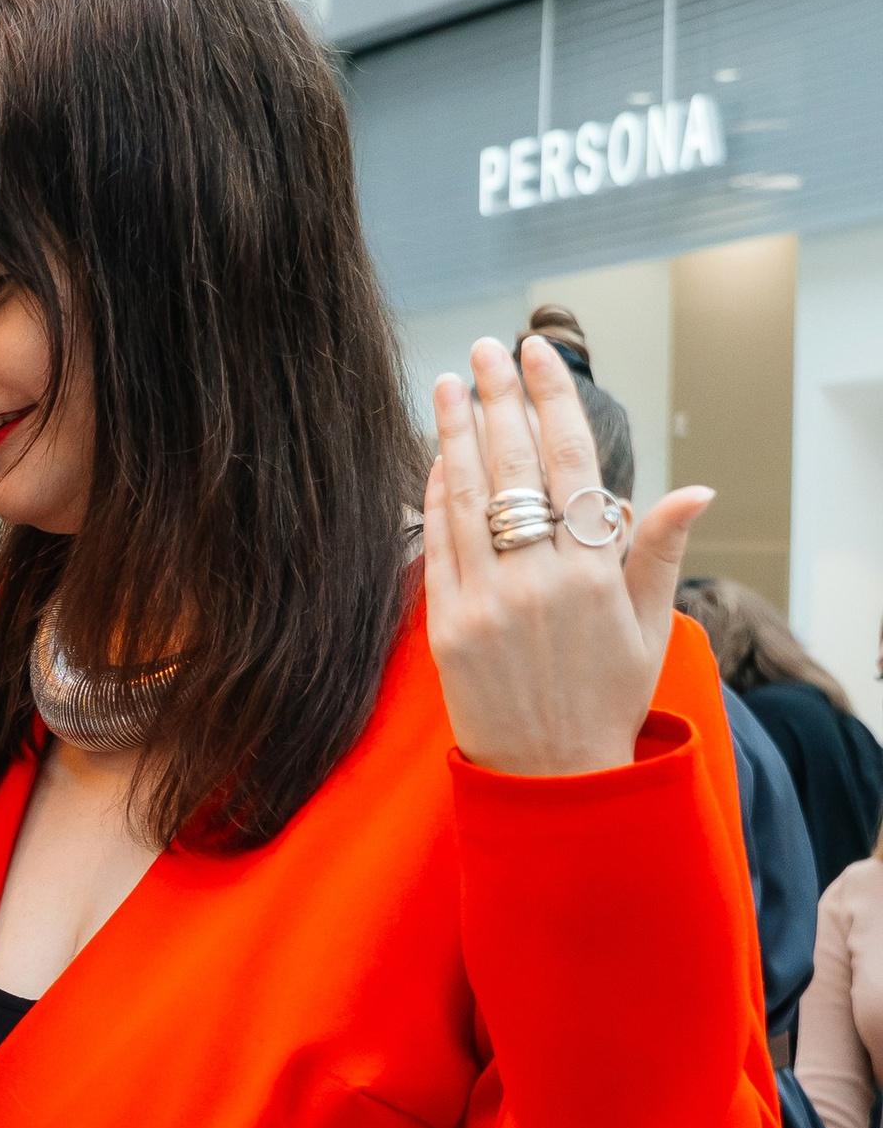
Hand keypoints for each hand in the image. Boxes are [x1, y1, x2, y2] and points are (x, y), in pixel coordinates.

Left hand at [423, 333, 712, 775]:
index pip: (570, 462)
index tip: (536, 354)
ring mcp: (486, 601)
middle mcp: (537, 578)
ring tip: (450, 382)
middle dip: (497, 398)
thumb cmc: (607, 700)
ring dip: (455, 432)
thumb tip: (693, 489)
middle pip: (512, 465)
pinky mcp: (446, 627)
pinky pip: (437, 546)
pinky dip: (434, 496)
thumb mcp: (650, 628)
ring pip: (465, 496)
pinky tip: (434, 457)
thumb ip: (659, 552)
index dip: (551, 400)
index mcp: (594, 571)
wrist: (553, 780)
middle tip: (484, 347)